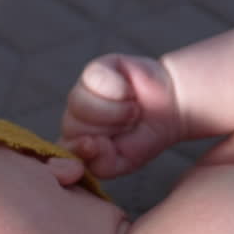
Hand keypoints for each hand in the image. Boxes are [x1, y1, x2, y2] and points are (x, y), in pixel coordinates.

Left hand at [59, 53, 180, 177]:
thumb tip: (90, 144)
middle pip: (73, 127)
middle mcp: (73, 118)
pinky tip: (129, 92)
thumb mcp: (125, 162)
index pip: (63, 150)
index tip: (103, 146)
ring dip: (114, 111)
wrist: (170, 107)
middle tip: (129, 125)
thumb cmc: (143, 137)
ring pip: (80, 104)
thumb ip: (102, 163)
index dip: (82, 148)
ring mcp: (81, 92)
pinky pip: (95, 80)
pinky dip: (118, 89)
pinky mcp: (94, 70)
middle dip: (109, 129)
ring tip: (132, 111)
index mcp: (75, 143)